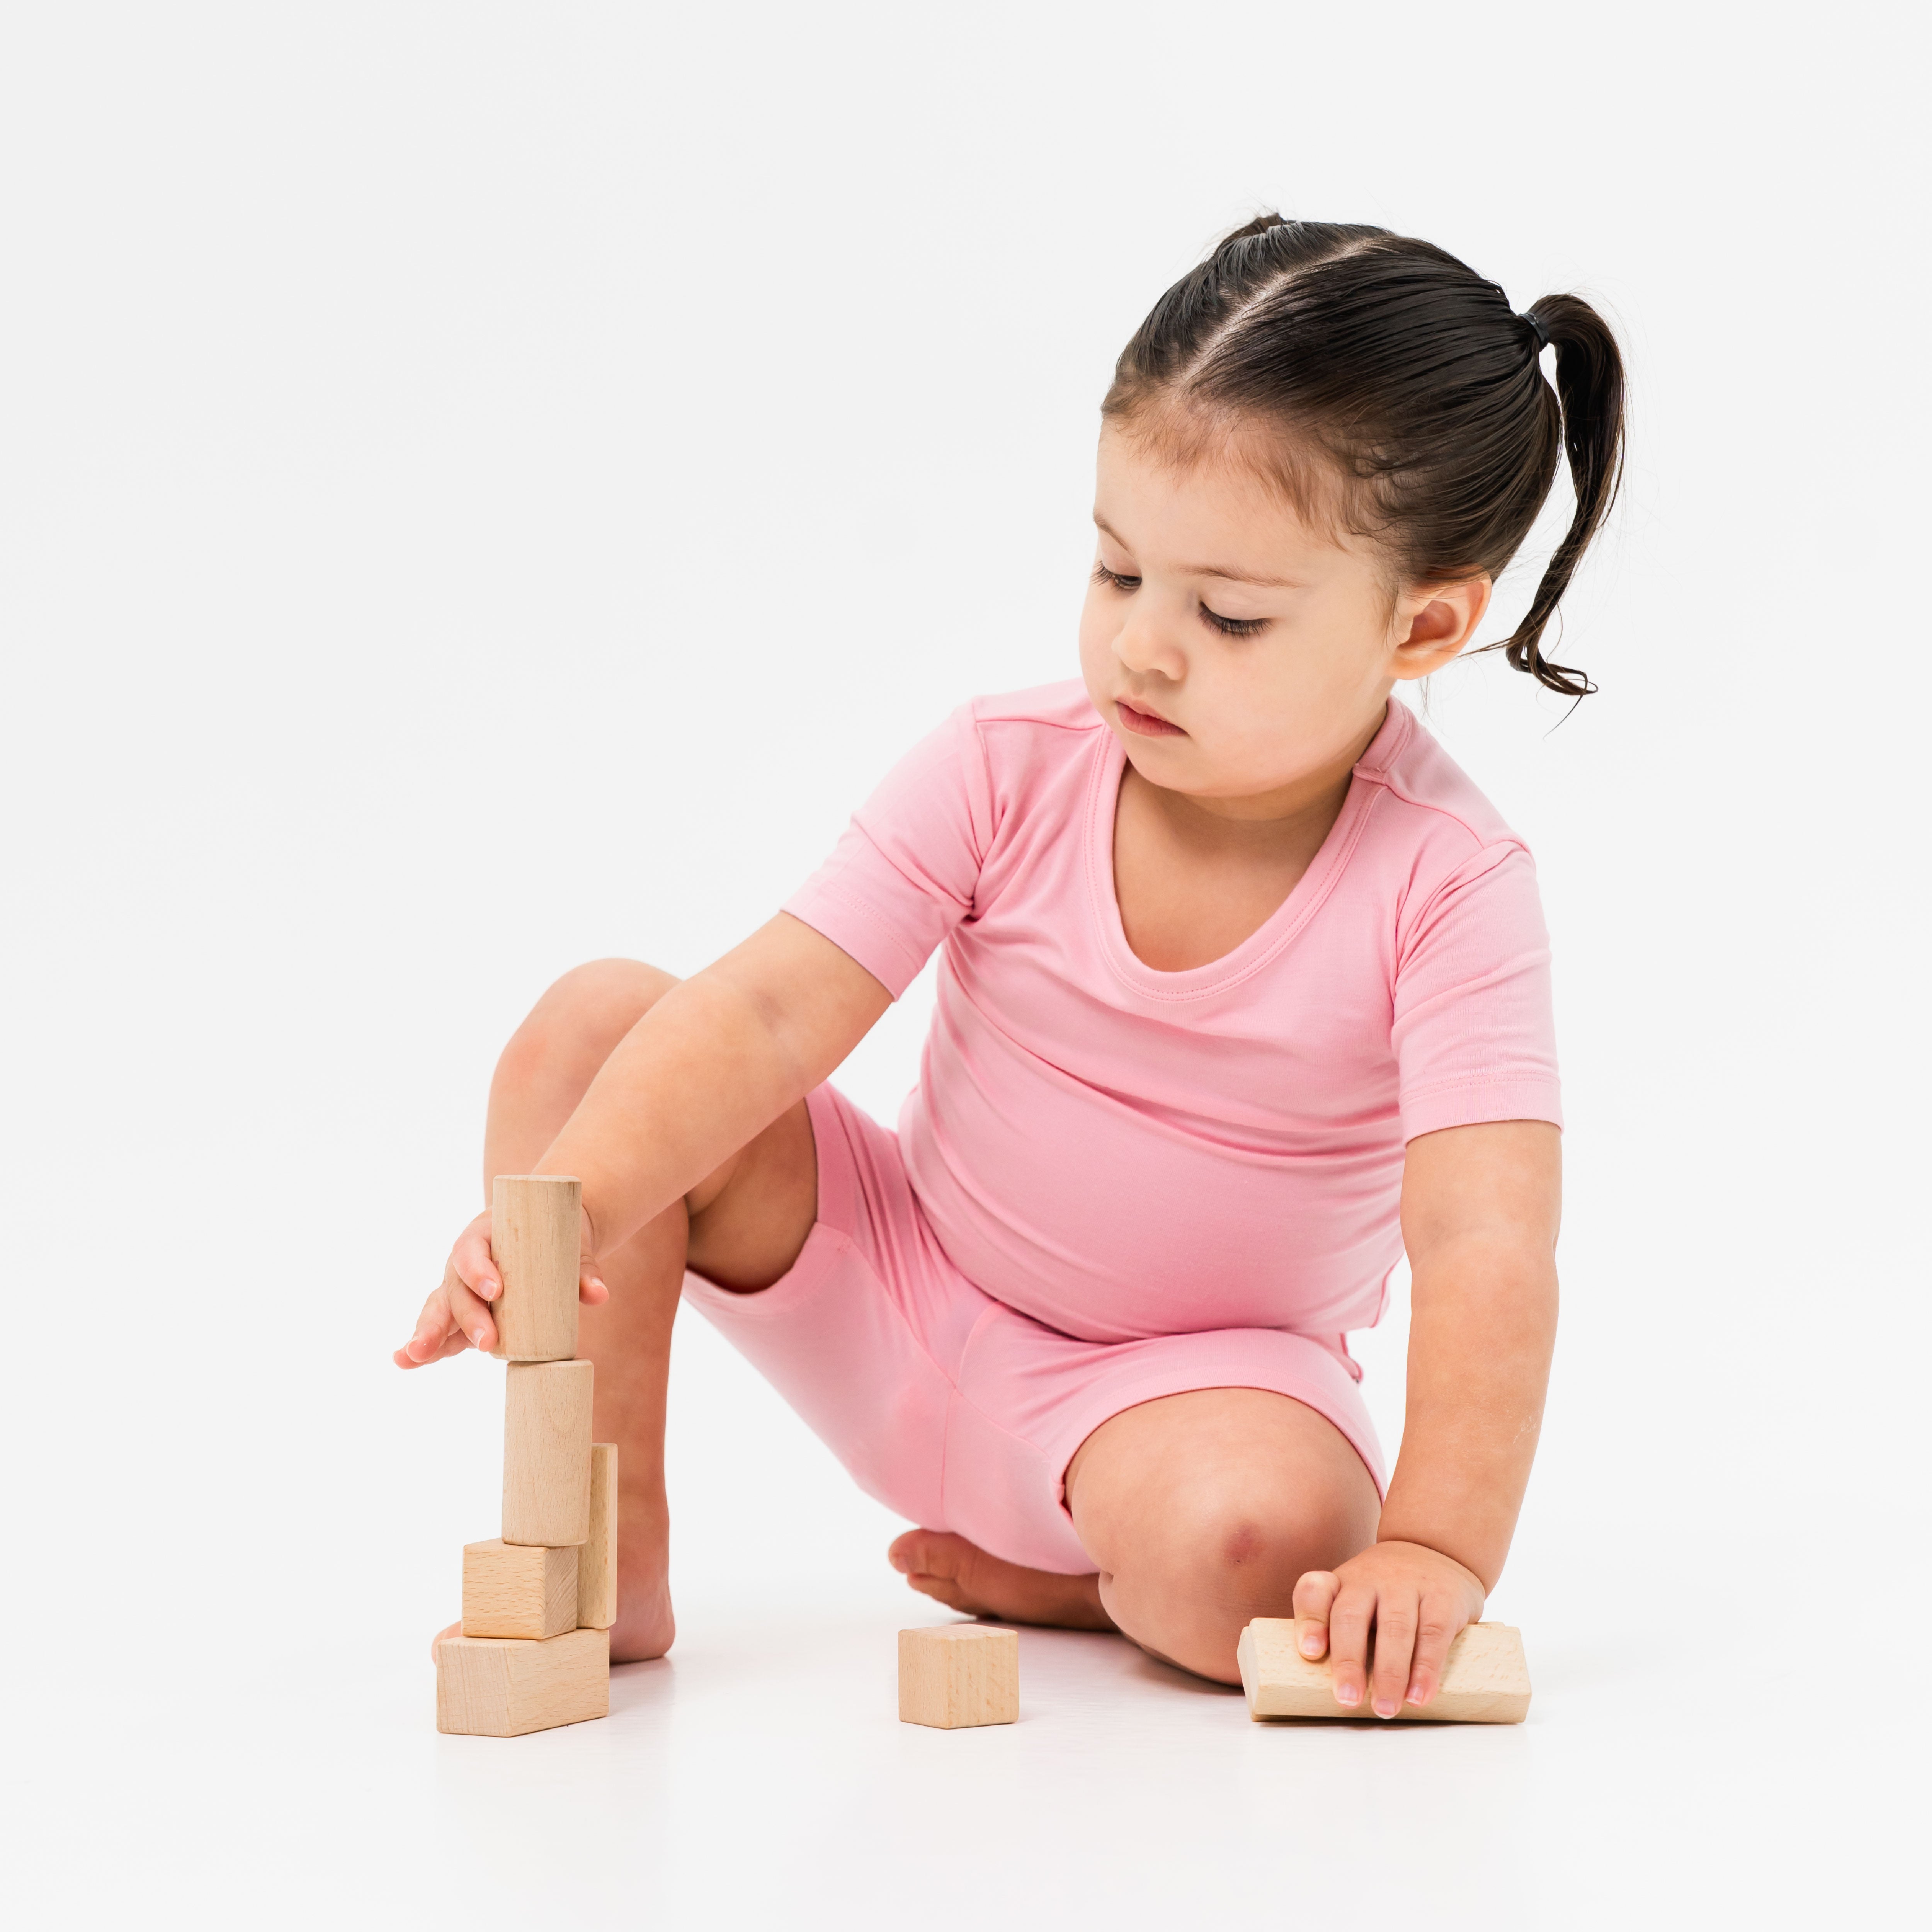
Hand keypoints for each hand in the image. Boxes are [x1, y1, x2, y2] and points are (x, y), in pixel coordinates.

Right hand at [392, 1205, 608, 1368]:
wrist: (548, 1234)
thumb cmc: (555, 1236)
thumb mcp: (571, 1246)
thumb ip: (584, 1269)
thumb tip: (599, 1295)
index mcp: (484, 1235)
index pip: (474, 1250)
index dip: (480, 1270)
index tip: (497, 1291)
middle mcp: (464, 1263)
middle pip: (456, 1288)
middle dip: (466, 1317)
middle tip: (487, 1342)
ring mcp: (460, 1289)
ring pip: (440, 1310)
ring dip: (428, 1334)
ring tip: (414, 1356)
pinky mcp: (463, 1313)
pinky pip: (442, 1330)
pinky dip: (425, 1346)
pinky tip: (404, 1362)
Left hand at [1292, 1540, 1486, 1717]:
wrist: (1434, 1550)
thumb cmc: (1385, 1591)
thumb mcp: (1356, 1598)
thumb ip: (1340, 1632)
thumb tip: (1327, 1686)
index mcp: (1341, 1582)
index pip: (1314, 1592)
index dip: (1310, 1621)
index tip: (1310, 1653)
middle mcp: (1369, 1579)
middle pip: (1351, 1616)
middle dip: (1348, 1661)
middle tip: (1348, 1699)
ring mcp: (1406, 1585)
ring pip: (1395, 1628)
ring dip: (1389, 1673)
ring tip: (1385, 1708)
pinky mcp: (1442, 1598)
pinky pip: (1433, 1634)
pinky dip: (1426, 1669)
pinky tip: (1419, 1695)